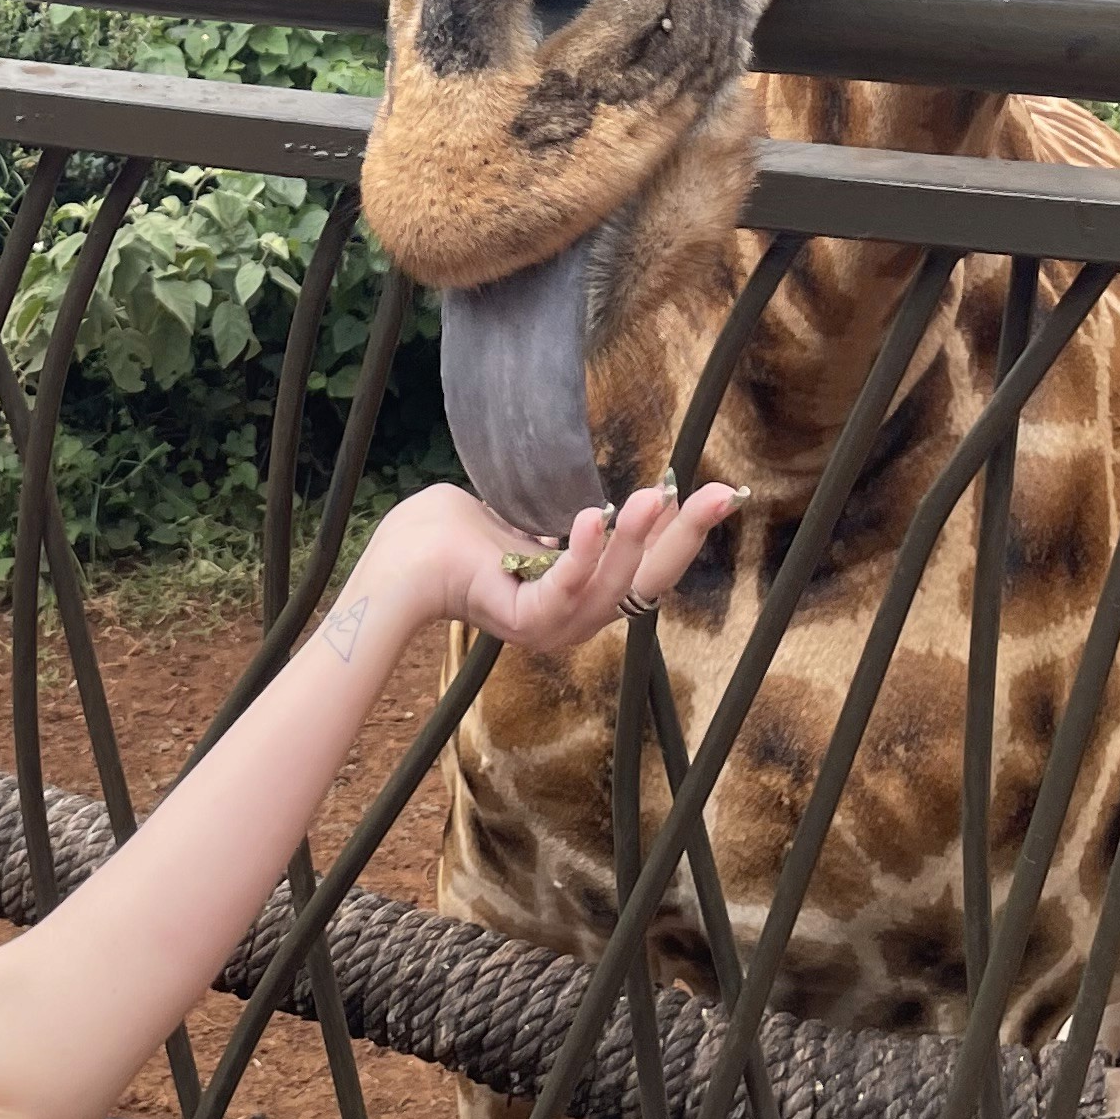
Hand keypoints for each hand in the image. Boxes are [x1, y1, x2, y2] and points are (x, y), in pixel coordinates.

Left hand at [367, 476, 742, 654]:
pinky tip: (593, 518)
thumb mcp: (524, 522)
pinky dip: (582, 558)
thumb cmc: (454, 535)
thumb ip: (562, 520)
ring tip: (652, 496)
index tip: (721, 493)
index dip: (686, 534)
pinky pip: (560, 591)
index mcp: (580, 596)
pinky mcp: (519, 617)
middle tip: (720, 493)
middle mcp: (574, 619)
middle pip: (648, 584)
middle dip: (686, 537)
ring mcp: (549, 624)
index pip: (650, 571)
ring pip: (611, 586)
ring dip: (636, 539)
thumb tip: (598, 495)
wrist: (398, 557)